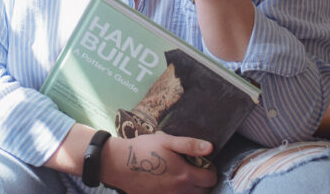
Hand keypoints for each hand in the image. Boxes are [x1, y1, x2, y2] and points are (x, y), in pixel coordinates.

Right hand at [101, 133, 216, 193]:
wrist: (119, 164)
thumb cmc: (143, 149)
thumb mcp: (166, 141)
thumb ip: (189, 145)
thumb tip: (210, 148)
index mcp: (185, 175)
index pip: (210, 179)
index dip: (210, 169)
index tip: (203, 162)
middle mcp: (180, 190)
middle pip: (203, 191)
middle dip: (203, 180)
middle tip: (193, 167)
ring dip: (192, 188)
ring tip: (182, 175)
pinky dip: (178, 192)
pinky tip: (169, 182)